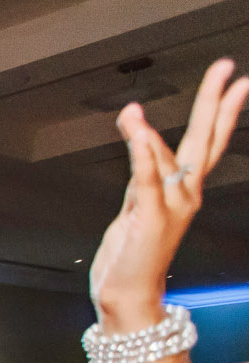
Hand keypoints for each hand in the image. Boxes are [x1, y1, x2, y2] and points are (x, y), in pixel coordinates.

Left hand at [87, 58, 247, 329]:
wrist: (127, 295)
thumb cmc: (131, 255)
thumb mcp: (137, 205)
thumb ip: (144, 174)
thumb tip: (141, 139)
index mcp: (185, 190)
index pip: (210, 143)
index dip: (222, 110)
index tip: (235, 80)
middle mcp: (185, 195)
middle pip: (204, 140)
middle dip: (213, 102)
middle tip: (224, 68)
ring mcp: (170, 206)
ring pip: (165, 157)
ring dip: (146, 134)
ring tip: (131, 113)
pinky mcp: (148, 217)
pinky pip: (146, 178)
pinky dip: (142, 154)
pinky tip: (139, 131)